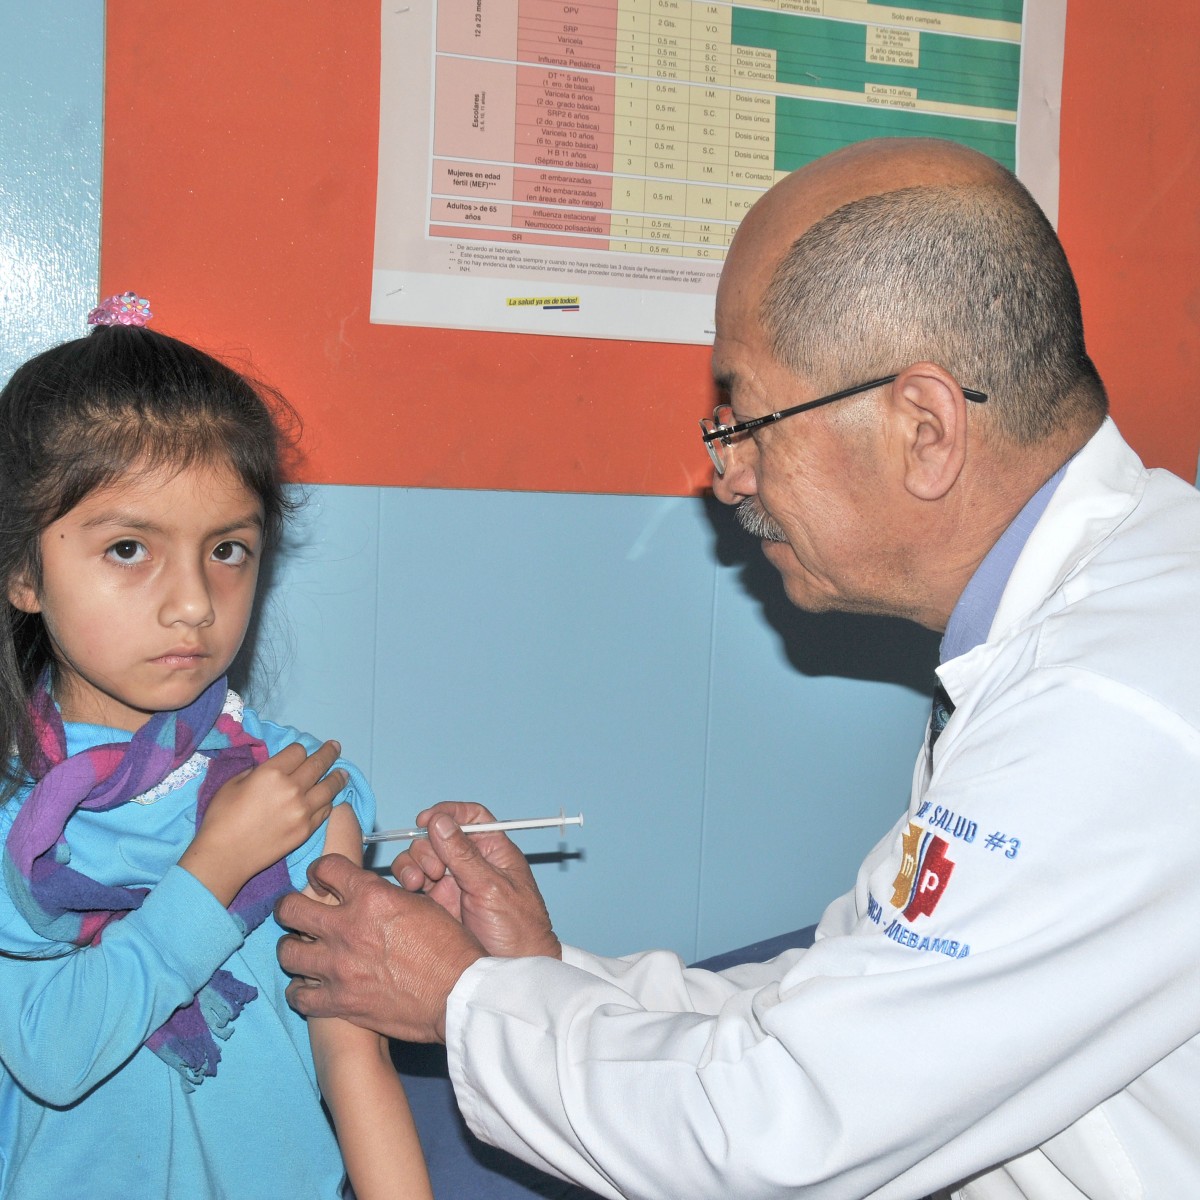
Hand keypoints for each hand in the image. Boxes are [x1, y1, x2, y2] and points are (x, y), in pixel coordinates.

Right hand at [180, 740, 346, 905]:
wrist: (225, 856)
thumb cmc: (222, 817)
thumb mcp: (233, 783)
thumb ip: (257, 770)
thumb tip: (272, 767)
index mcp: (272, 772)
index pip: (298, 751)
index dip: (299, 751)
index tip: (300, 753)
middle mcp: (292, 788)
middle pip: (318, 764)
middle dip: (328, 753)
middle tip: (335, 747)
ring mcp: (303, 810)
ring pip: (329, 787)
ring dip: (338, 777)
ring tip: (343, 772)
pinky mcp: (307, 829)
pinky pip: (325, 809)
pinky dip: (329, 801)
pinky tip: (331, 797)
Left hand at [276, 854, 485, 1041]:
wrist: (457, 994)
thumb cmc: (449, 948)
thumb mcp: (421, 903)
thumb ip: (385, 895)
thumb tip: (366, 894)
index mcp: (371, 896)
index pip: (324, 868)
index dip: (320, 871)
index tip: (322, 879)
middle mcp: (347, 927)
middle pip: (290, 908)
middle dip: (290, 907)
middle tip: (296, 913)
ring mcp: (338, 967)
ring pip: (287, 953)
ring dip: (293, 949)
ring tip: (302, 951)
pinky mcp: (338, 1002)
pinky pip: (298, 996)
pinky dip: (301, 991)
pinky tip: (311, 986)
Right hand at [390, 802, 560, 959]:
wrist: (506, 976)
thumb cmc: (518, 931)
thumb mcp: (493, 888)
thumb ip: (464, 855)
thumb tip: (440, 821)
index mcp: (493, 851)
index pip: (470, 817)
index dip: (448, 813)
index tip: (427, 819)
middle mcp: (470, 863)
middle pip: (438, 835)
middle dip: (428, 846)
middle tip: (434, 870)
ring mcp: (451, 883)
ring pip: (422, 857)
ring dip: (414, 863)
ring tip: (419, 883)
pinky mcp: (435, 904)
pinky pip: (413, 882)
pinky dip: (406, 880)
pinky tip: (410, 891)